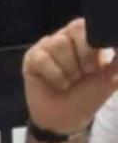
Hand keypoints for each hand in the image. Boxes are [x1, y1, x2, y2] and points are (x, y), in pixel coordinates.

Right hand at [22, 19, 117, 135]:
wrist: (66, 118)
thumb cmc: (88, 95)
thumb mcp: (113, 75)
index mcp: (90, 35)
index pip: (94, 24)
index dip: (96, 44)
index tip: (99, 66)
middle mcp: (69, 35)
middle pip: (76, 28)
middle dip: (84, 55)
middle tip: (85, 73)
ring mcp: (49, 45)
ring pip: (58, 43)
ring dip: (68, 69)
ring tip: (70, 81)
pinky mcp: (32, 57)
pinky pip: (42, 58)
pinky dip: (54, 75)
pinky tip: (57, 84)